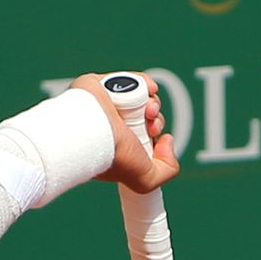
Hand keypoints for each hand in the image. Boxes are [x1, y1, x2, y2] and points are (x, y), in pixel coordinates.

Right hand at [70, 72, 179, 192]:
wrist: (93, 132)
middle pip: (145, 116)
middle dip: (156, 120)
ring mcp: (106, 105)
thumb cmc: (115, 158)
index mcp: (119, 146)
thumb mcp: (147, 180)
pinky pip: (130, 79)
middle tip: (152, 125)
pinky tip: (150, 90)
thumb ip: (167, 170)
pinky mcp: (100, 85)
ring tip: (148, 110)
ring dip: (153, 103)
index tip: (158, 140)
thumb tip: (167, 140)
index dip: (156, 136)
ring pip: (141, 98)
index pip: (144, 137)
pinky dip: (146, 82)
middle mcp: (112, 126)